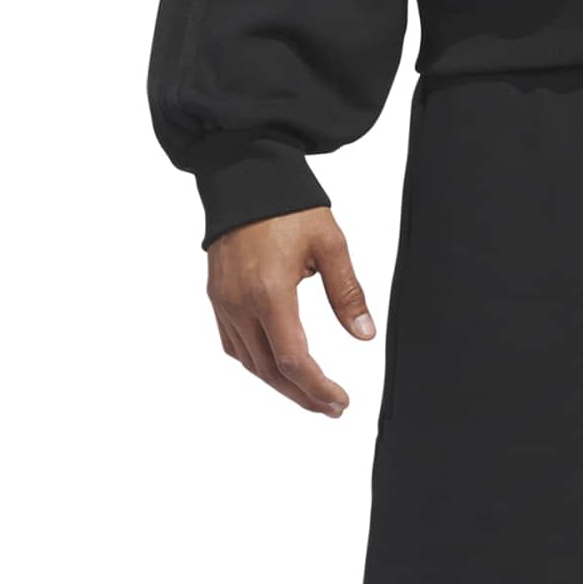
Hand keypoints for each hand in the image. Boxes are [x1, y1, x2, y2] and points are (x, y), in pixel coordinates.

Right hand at [205, 208, 374, 416]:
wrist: (243, 175)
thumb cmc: (287, 206)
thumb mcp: (330, 245)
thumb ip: (348, 293)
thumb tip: (365, 335)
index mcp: (269, 293)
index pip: (292, 361)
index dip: (317, 389)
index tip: (340, 401)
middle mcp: (240, 304)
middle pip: (270, 372)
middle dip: (303, 396)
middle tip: (332, 408)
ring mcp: (224, 302)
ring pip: (251, 363)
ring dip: (280, 385)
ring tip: (310, 395)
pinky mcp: (217, 297)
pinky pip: (234, 345)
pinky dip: (257, 364)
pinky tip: (277, 368)